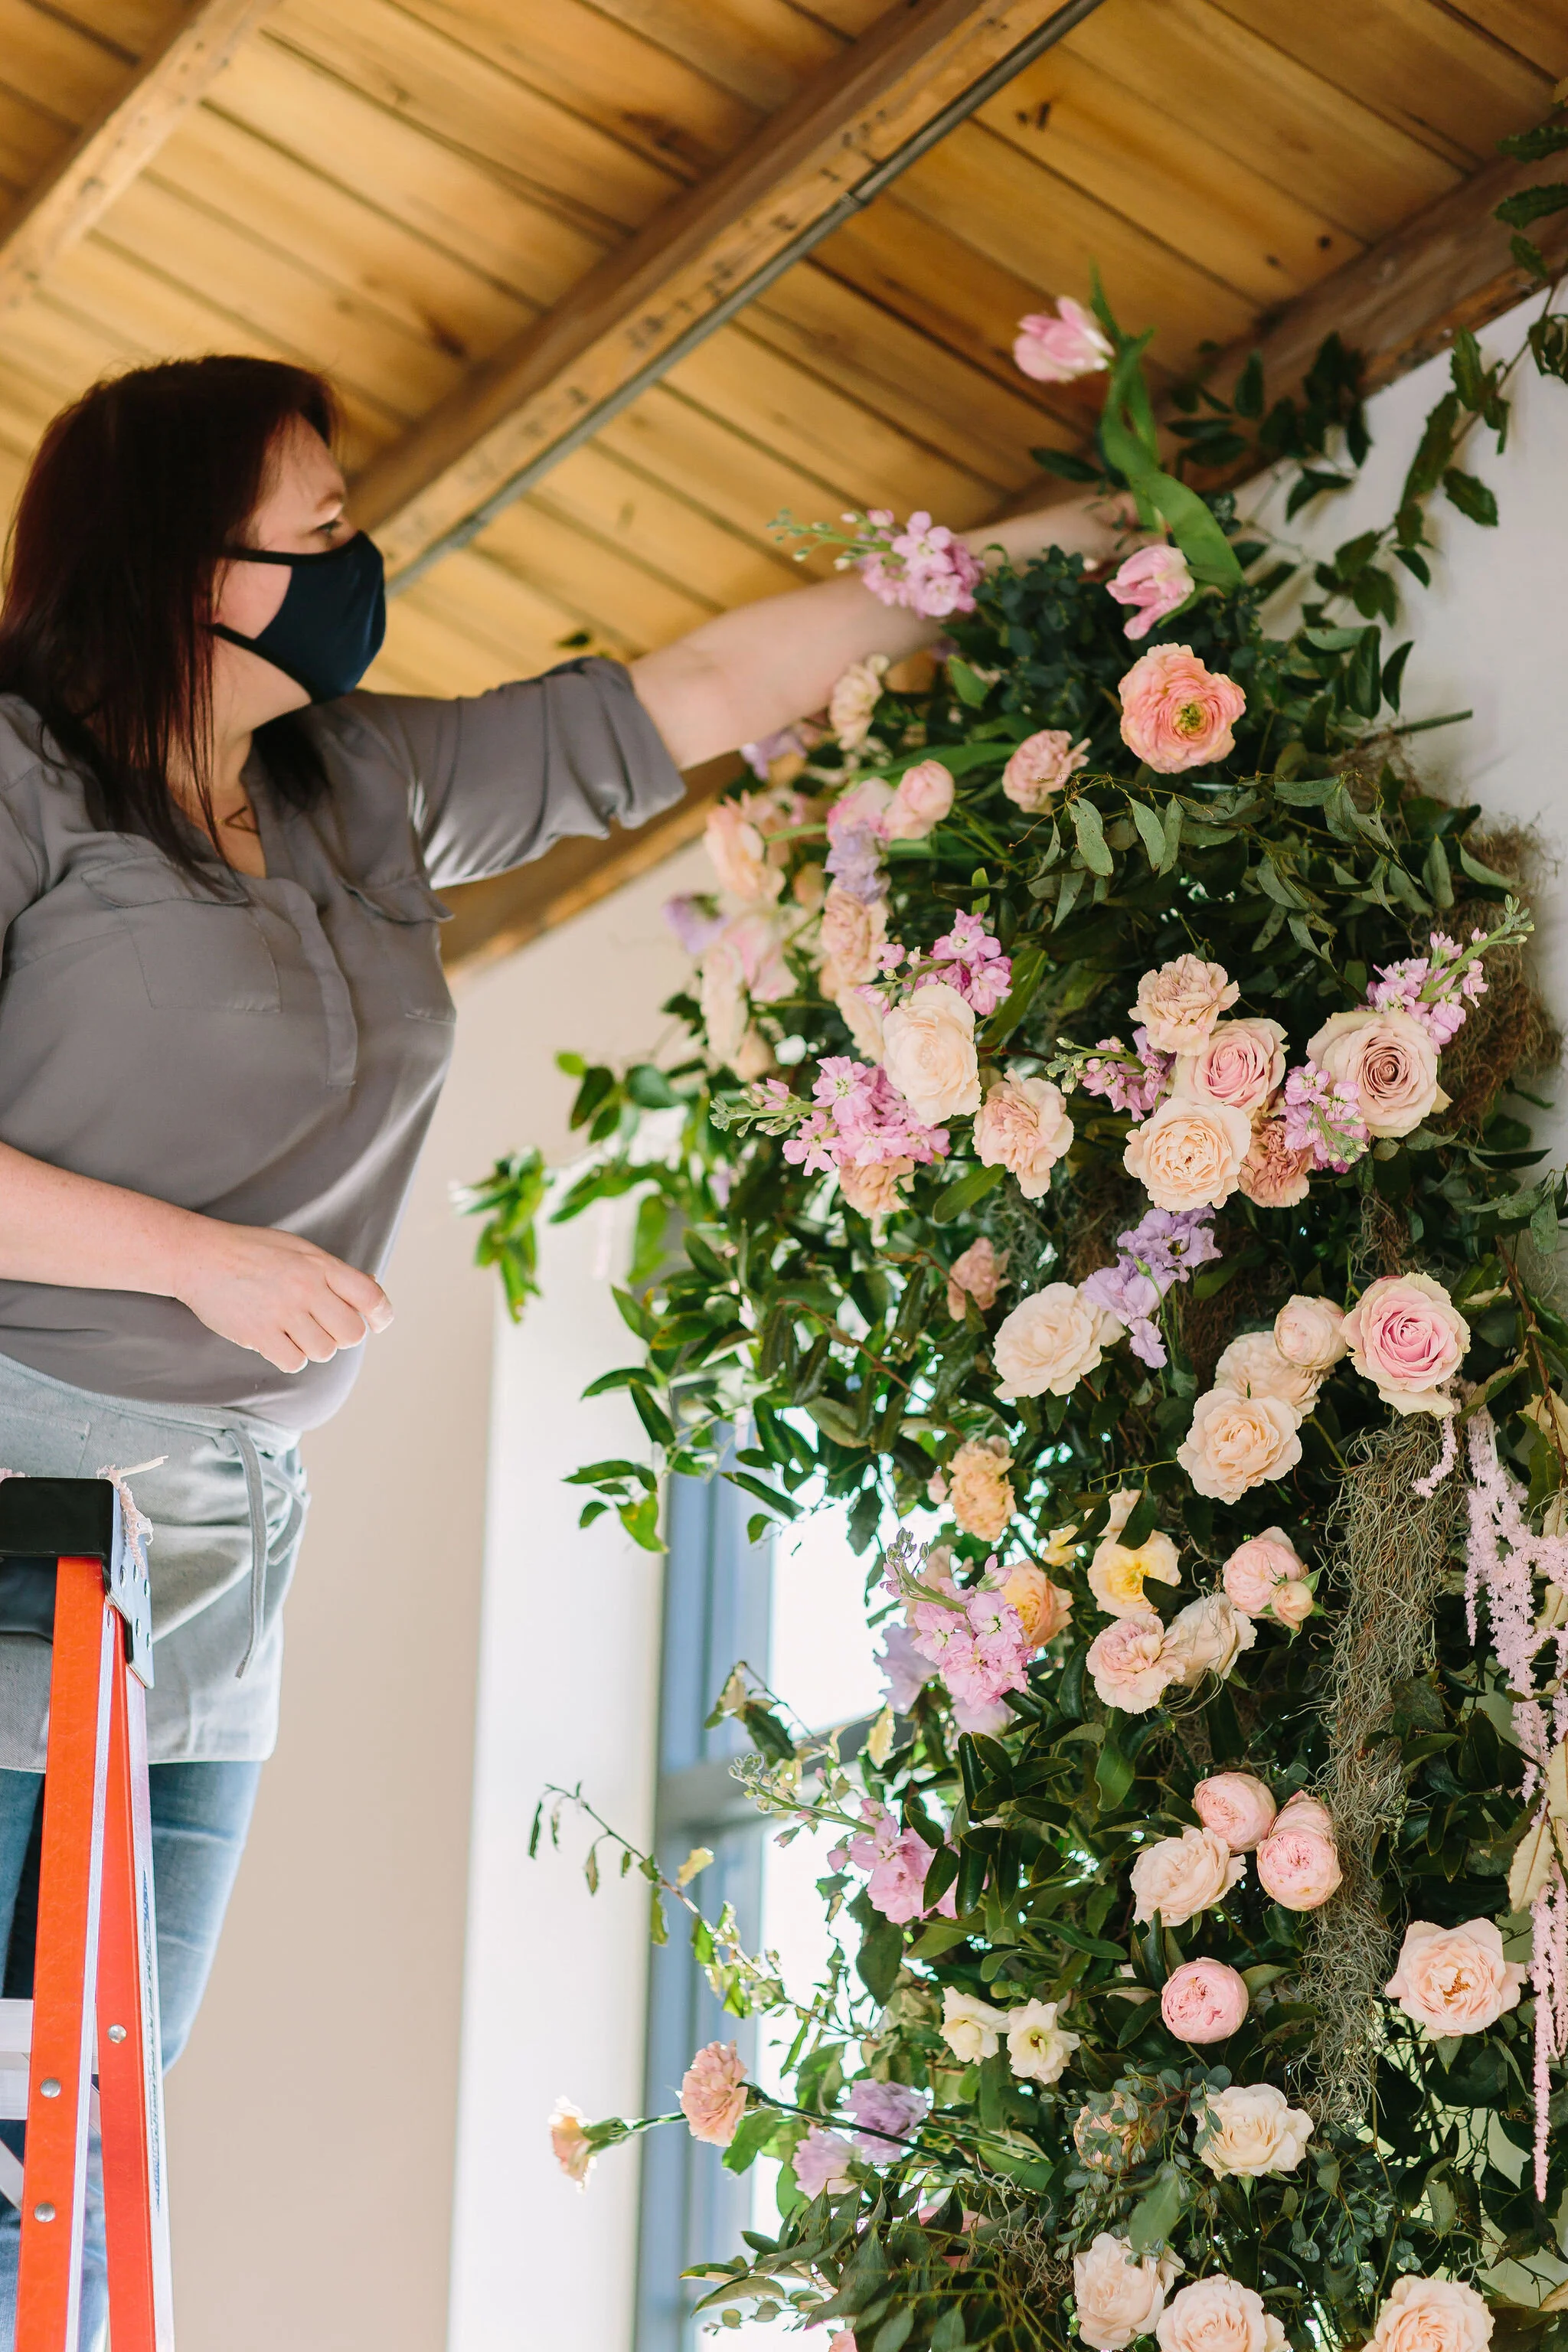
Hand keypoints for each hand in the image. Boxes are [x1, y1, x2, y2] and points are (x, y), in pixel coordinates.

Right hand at [169, 1217, 393, 1374]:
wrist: (200, 1256)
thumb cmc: (254, 1252)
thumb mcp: (300, 1249)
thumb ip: (334, 1273)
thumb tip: (372, 1293)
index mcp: (321, 1265)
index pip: (371, 1297)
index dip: (381, 1315)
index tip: (377, 1323)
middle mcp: (306, 1288)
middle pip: (352, 1334)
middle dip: (343, 1335)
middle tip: (325, 1326)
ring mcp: (283, 1312)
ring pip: (324, 1352)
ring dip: (314, 1347)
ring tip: (295, 1330)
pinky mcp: (259, 1334)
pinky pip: (294, 1362)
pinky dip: (290, 1357)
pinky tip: (278, 1340)